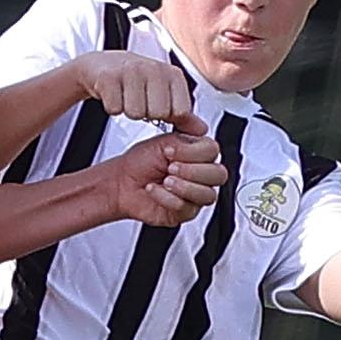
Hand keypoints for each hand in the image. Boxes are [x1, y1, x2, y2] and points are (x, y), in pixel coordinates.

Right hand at [75, 50, 203, 134]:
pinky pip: (114, 109)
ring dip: (128, 110)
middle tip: (139, 100)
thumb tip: (202, 130)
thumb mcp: (164, 95)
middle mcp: (153, 69)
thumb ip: (183, 115)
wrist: (104, 65)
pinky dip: (112, 107)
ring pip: (135, 113)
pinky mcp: (108, 77)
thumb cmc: (138, 82)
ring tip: (126, 97)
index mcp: (172, 74)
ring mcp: (130, 70)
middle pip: (157, 114)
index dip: (168, 116)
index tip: (158, 105)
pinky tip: (113, 95)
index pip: (180, 111)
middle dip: (146, 114)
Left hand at [105, 131, 226, 225]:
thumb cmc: (140, 163)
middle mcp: (200, 175)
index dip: (194, 152)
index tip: (171, 151)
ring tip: (164, 181)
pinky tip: (155, 191)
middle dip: (192, 171)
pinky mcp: (186, 212)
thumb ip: (185, 132)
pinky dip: (168, 198)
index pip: (213, 152)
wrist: (122, 183)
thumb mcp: (163, 141)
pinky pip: (187, 208)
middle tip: (170, 168)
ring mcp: (195, 194)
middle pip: (218, 175)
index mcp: (198, 154)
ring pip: (208, 195)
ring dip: (183, 186)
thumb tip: (203, 128)